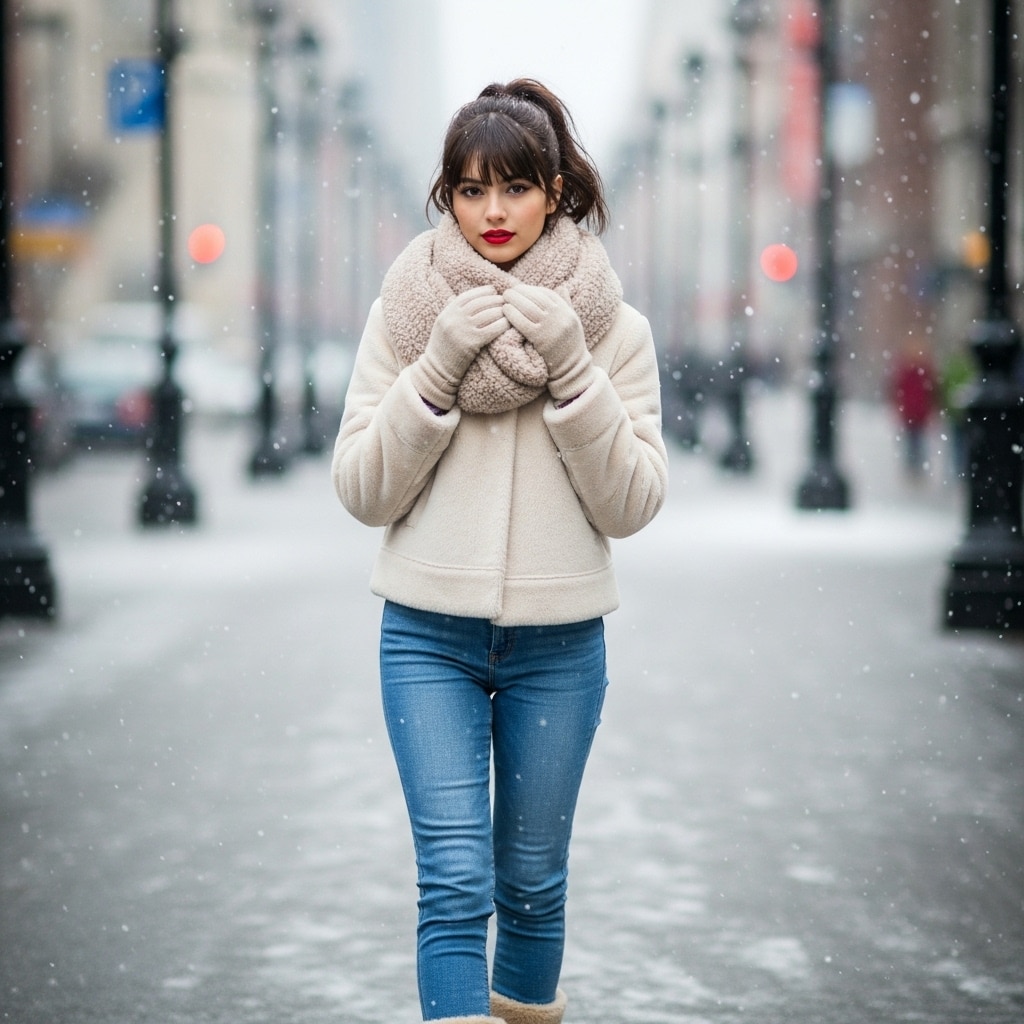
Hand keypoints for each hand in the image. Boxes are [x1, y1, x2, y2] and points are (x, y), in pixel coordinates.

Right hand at [410, 286, 508, 408]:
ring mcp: (462, 331)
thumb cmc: (443, 348)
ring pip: (488, 314)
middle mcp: (454, 319)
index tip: (493, 291)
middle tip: (505, 301)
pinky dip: (502, 325)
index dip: (482, 291)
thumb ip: (452, 311)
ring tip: (508, 312)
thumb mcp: (442, 325)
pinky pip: (492, 329)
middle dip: (495, 300)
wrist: (437, 371)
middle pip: (480, 303)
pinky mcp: (471, 344)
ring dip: (501, 311)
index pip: (468, 296)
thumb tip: (466, 298)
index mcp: (447, 313)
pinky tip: (508, 324)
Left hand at [503, 284, 593, 401]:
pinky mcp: (540, 339)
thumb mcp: (573, 323)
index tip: (521, 289)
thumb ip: (567, 305)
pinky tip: (505, 311)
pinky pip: (523, 322)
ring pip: (528, 307)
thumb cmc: (570, 346)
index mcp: (567, 312)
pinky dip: (512, 314)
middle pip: (536, 298)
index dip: (532, 289)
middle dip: (520, 292)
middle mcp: (561, 317)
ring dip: (514, 300)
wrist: (572, 369)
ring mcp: (551, 328)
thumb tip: (562, 287)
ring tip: (504, 299)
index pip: (548, 293)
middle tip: (508, 291)